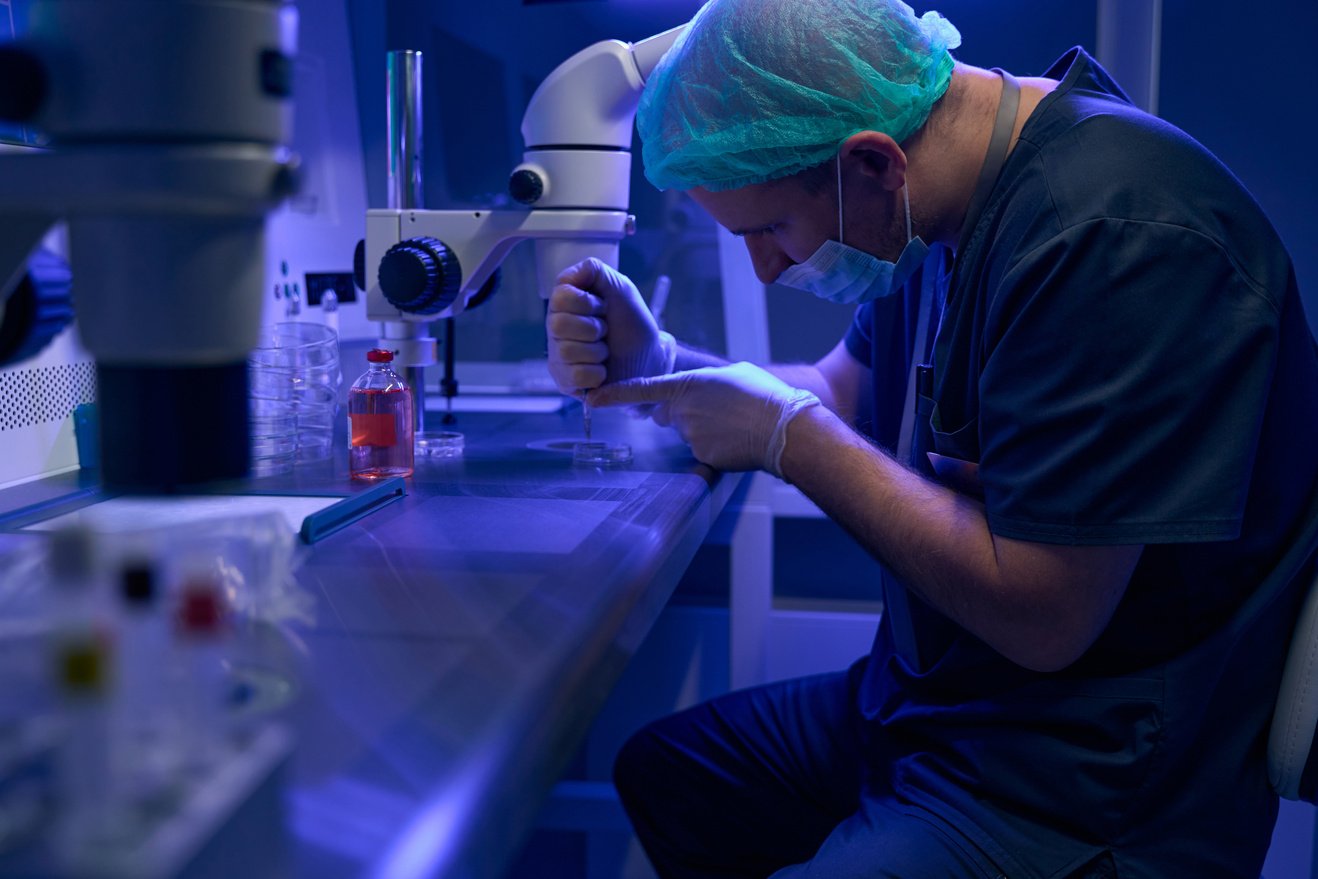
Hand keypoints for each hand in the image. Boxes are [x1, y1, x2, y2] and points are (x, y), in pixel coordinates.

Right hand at [546, 258, 674, 395]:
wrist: (651, 358)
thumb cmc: (632, 324)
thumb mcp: (620, 288)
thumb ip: (594, 271)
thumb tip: (567, 276)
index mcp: (564, 304)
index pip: (560, 297)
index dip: (586, 303)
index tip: (603, 306)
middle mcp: (555, 329)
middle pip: (559, 325)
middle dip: (592, 328)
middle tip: (605, 331)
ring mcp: (558, 356)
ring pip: (567, 351)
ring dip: (597, 351)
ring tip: (605, 351)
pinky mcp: (565, 382)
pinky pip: (575, 376)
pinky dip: (597, 373)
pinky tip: (602, 370)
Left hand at [590, 362, 820, 477]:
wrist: (785, 428)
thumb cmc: (764, 395)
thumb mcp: (732, 374)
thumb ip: (705, 381)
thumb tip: (699, 388)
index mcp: (688, 384)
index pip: (640, 390)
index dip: (613, 395)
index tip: (590, 399)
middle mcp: (683, 411)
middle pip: (667, 413)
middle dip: (680, 411)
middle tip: (715, 409)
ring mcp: (691, 436)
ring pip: (685, 431)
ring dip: (702, 428)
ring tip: (733, 423)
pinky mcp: (703, 456)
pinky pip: (700, 449)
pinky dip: (714, 445)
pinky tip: (735, 439)